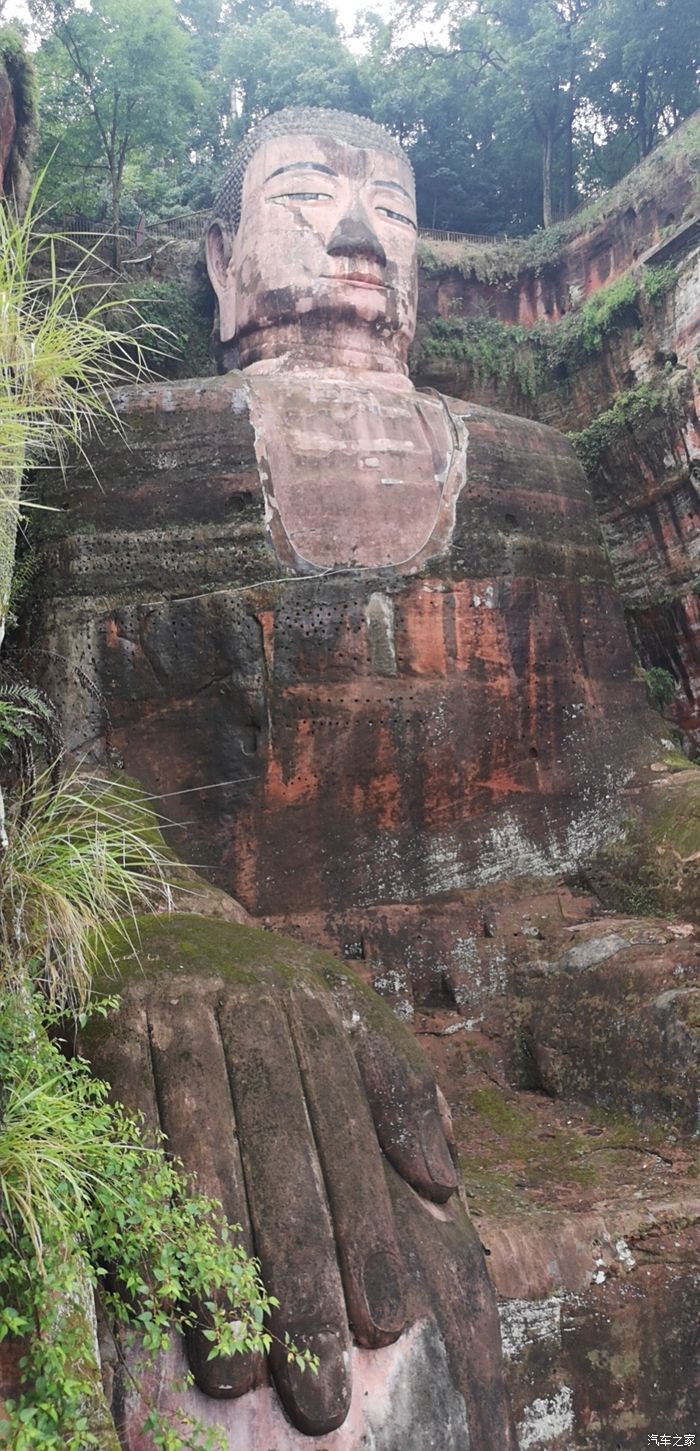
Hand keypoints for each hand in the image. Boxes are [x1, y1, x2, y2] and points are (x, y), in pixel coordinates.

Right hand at [83, 913, 514, 1448]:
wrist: (160, 917)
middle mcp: (248, 1008)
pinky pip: (126, 1134)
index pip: (347, 1133)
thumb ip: (400, 1090)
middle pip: (280, 1154)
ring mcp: (174, 1017)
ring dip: (218, 1262)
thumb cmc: (266, 991)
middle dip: (301, 1272)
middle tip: (319, 1380)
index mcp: (316, 1007)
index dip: (368, 1230)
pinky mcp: (110, 1032)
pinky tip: (159, 1286)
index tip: (388, 1324)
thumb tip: (445, 1183)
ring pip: (203, 1152)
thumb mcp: (346, 1012)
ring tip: (238, 1364)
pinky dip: (141, 1212)